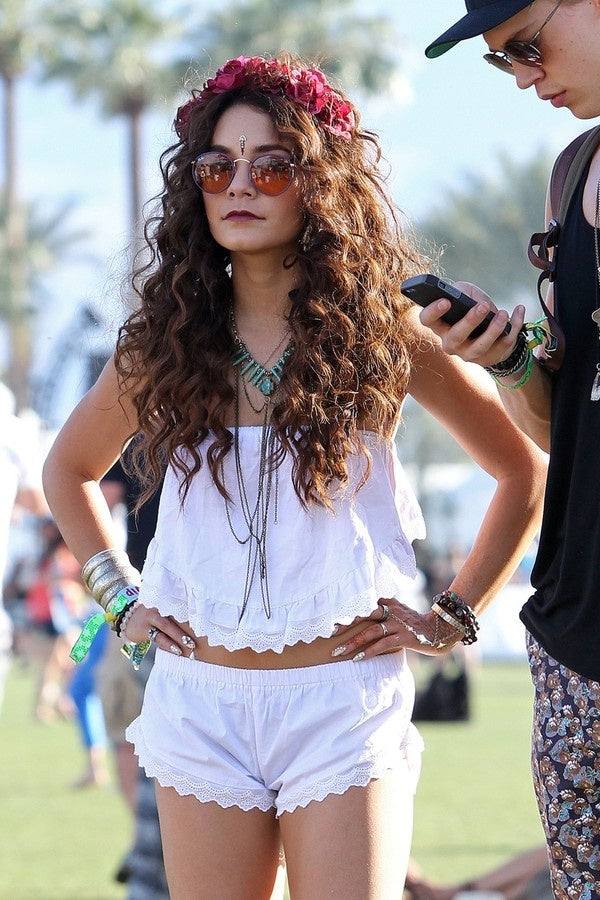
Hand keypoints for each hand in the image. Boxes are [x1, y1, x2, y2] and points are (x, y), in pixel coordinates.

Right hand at [123, 604, 196, 657]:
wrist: (125, 615)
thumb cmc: (152, 615)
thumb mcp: (164, 609)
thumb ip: (177, 613)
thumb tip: (199, 622)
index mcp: (167, 600)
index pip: (183, 605)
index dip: (195, 613)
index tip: (208, 620)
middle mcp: (160, 606)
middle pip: (177, 615)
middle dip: (190, 626)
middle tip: (203, 635)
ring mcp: (151, 616)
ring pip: (168, 627)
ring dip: (180, 637)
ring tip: (191, 646)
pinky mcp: (144, 628)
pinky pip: (159, 637)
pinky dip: (169, 644)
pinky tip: (177, 650)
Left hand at [331, 598, 460, 660]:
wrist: (439, 630)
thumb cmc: (414, 622)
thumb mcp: (399, 610)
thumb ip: (383, 608)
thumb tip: (362, 613)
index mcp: (388, 602)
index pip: (364, 604)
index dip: (347, 610)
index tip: (332, 618)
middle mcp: (392, 610)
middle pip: (363, 615)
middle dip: (345, 625)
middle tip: (329, 634)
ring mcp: (398, 624)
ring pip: (370, 632)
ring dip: (353, 642)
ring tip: (338, 652)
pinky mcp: (404, 637)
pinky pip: (383, 644)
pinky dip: (369, 651)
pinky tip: (357, 658)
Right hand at [419, 281, 525, 367]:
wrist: (492, 330)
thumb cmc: (473, 309)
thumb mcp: (465, 294)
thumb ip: (461, 291)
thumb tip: (463, 295)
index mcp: (440, 325)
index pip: (427, 321)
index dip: (433, 312)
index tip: (446, 301)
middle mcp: (451, 343)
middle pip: (455, 337)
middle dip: (469, 322)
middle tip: (482, 306)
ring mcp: (469, 353)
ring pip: (479, 347)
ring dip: (493, 329)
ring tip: (503, 313)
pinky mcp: (490, 357)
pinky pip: (503, 345)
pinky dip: (514, 326)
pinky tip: (518, 310)